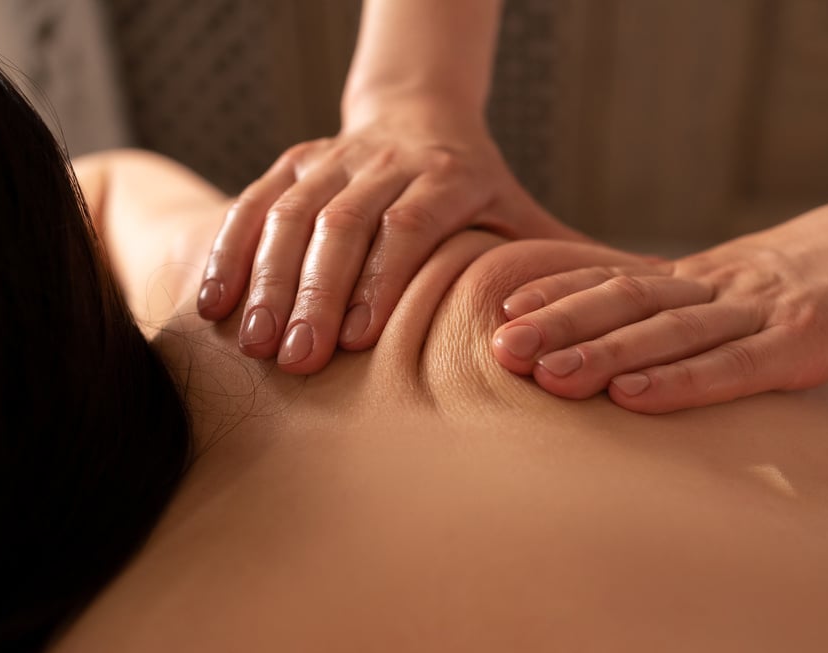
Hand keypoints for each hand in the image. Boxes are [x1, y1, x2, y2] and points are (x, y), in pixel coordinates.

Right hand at [196, 109, 582, 373]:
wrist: (420, 115)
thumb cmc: (481, 190)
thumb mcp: (525, 221)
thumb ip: (559, 270)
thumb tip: (615, 328)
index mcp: (451, 176)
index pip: (411, 225)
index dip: (384, 279)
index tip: (361, 342)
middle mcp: (388, 161)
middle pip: (344, 223)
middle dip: (318, 294)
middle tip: (298, 361)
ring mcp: (334, 157)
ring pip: (292, 213)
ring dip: (268, 279)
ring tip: (253, 344)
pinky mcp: (294, 161)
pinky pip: (253, 202)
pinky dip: (230, 252)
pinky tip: (212, 306)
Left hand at [491, 206, 827, 412]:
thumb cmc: (824, 275)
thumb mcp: (750, 283)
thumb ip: (698, 309)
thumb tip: (638, 345)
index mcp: (704, 277)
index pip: (617, 279)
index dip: (558, 294)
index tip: (501, 310)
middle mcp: (719, 288)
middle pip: (626, 302)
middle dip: (558, 325)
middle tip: (499, 347)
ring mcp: (759, 313)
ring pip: (667, 333)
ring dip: (601, 352)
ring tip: (545, 372)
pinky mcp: (801, 344)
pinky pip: (730, 366)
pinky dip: (677, 383)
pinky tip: (630, 396)